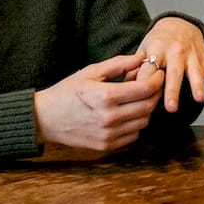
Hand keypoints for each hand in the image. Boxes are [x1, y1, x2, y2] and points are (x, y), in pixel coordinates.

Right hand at [34, 54, 163, 150]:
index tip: (158, 73)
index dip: (157, 80)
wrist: (45, 119)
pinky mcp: (106, 146)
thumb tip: (142, 57)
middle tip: (153, 84)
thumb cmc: (67, 92)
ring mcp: (109, 135)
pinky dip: (136, 123)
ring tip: (140, 97)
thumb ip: (119, 64)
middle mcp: (110, 118)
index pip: (145, 89)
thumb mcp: (91, 71)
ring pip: (143, 122)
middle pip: (148, 106)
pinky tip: (128, 113)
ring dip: (146, 109)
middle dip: (155, 93)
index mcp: (106, 96)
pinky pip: (133, 135)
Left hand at [128, 16, 203, 111]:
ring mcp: (192, 55)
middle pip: (173, 73)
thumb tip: (123, 90)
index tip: (142, 98)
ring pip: (195, 72)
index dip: (146, 82)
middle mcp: (175, 51)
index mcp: (157, 49)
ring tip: (199, 99)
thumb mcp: (143, 50)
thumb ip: (135, 70)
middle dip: (172, 90)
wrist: (178, 23)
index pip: (150, 68)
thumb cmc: (158, 42)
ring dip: (197, 85)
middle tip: (170, 108)